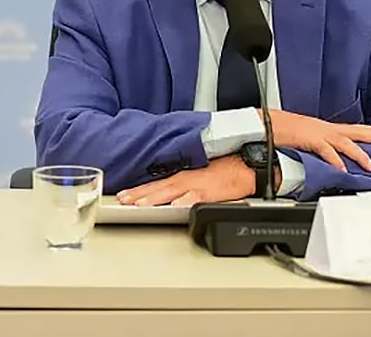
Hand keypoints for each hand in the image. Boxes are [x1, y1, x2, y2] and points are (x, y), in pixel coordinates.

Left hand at [115, 154, 259, 206]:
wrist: (247, 164)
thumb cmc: (226, 167)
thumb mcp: (199, 171)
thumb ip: (183, 181)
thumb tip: (168, 191)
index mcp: (183, 174)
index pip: (156, 182)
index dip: (139, 188)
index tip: (123, 194)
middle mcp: (186, 178)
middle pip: (158, 187)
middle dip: (138, 194)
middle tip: (122, 200)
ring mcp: (197, 185)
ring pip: (171, 192)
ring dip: (154, 198)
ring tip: (139, 204)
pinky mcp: (211, 192)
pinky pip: (196, 198)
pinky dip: (185, 202)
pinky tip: (175, 206)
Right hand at [264, 109, 370, 171]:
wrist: (264, 123)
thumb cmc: (280, 129)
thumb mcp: (303, 136)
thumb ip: (316, 144)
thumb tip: (327, 154)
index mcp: (323, 128)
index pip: (351, 128)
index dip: (369, 130)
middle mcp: (324, 128)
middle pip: (354, 131)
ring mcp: (317, 133)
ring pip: (344, 142)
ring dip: (359, 153)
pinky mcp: (307, 139)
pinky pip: (324, 150)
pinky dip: (334, 159)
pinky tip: (342, 168)